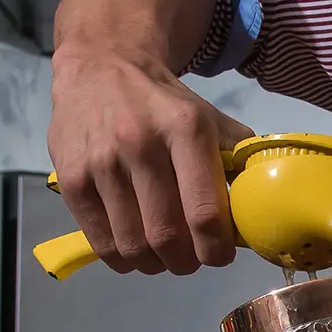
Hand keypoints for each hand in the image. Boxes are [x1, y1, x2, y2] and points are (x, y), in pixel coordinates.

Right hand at [47, 44, 254, 274]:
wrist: (100, 67)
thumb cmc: (160, 102)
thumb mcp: (206, 116)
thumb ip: (235, 157)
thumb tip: (260, 205)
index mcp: (185, 128)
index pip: (205, 212)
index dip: (216, 249)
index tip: (219, 255)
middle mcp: (141, 144)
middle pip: (167, 236)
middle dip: (185, 262)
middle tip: (190, 260)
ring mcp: (101, 163)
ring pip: (133, 245)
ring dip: (153, 264)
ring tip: (160, 256)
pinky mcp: (71, 179)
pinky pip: (100, 241)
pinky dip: (121, 258)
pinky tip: (131, 248)